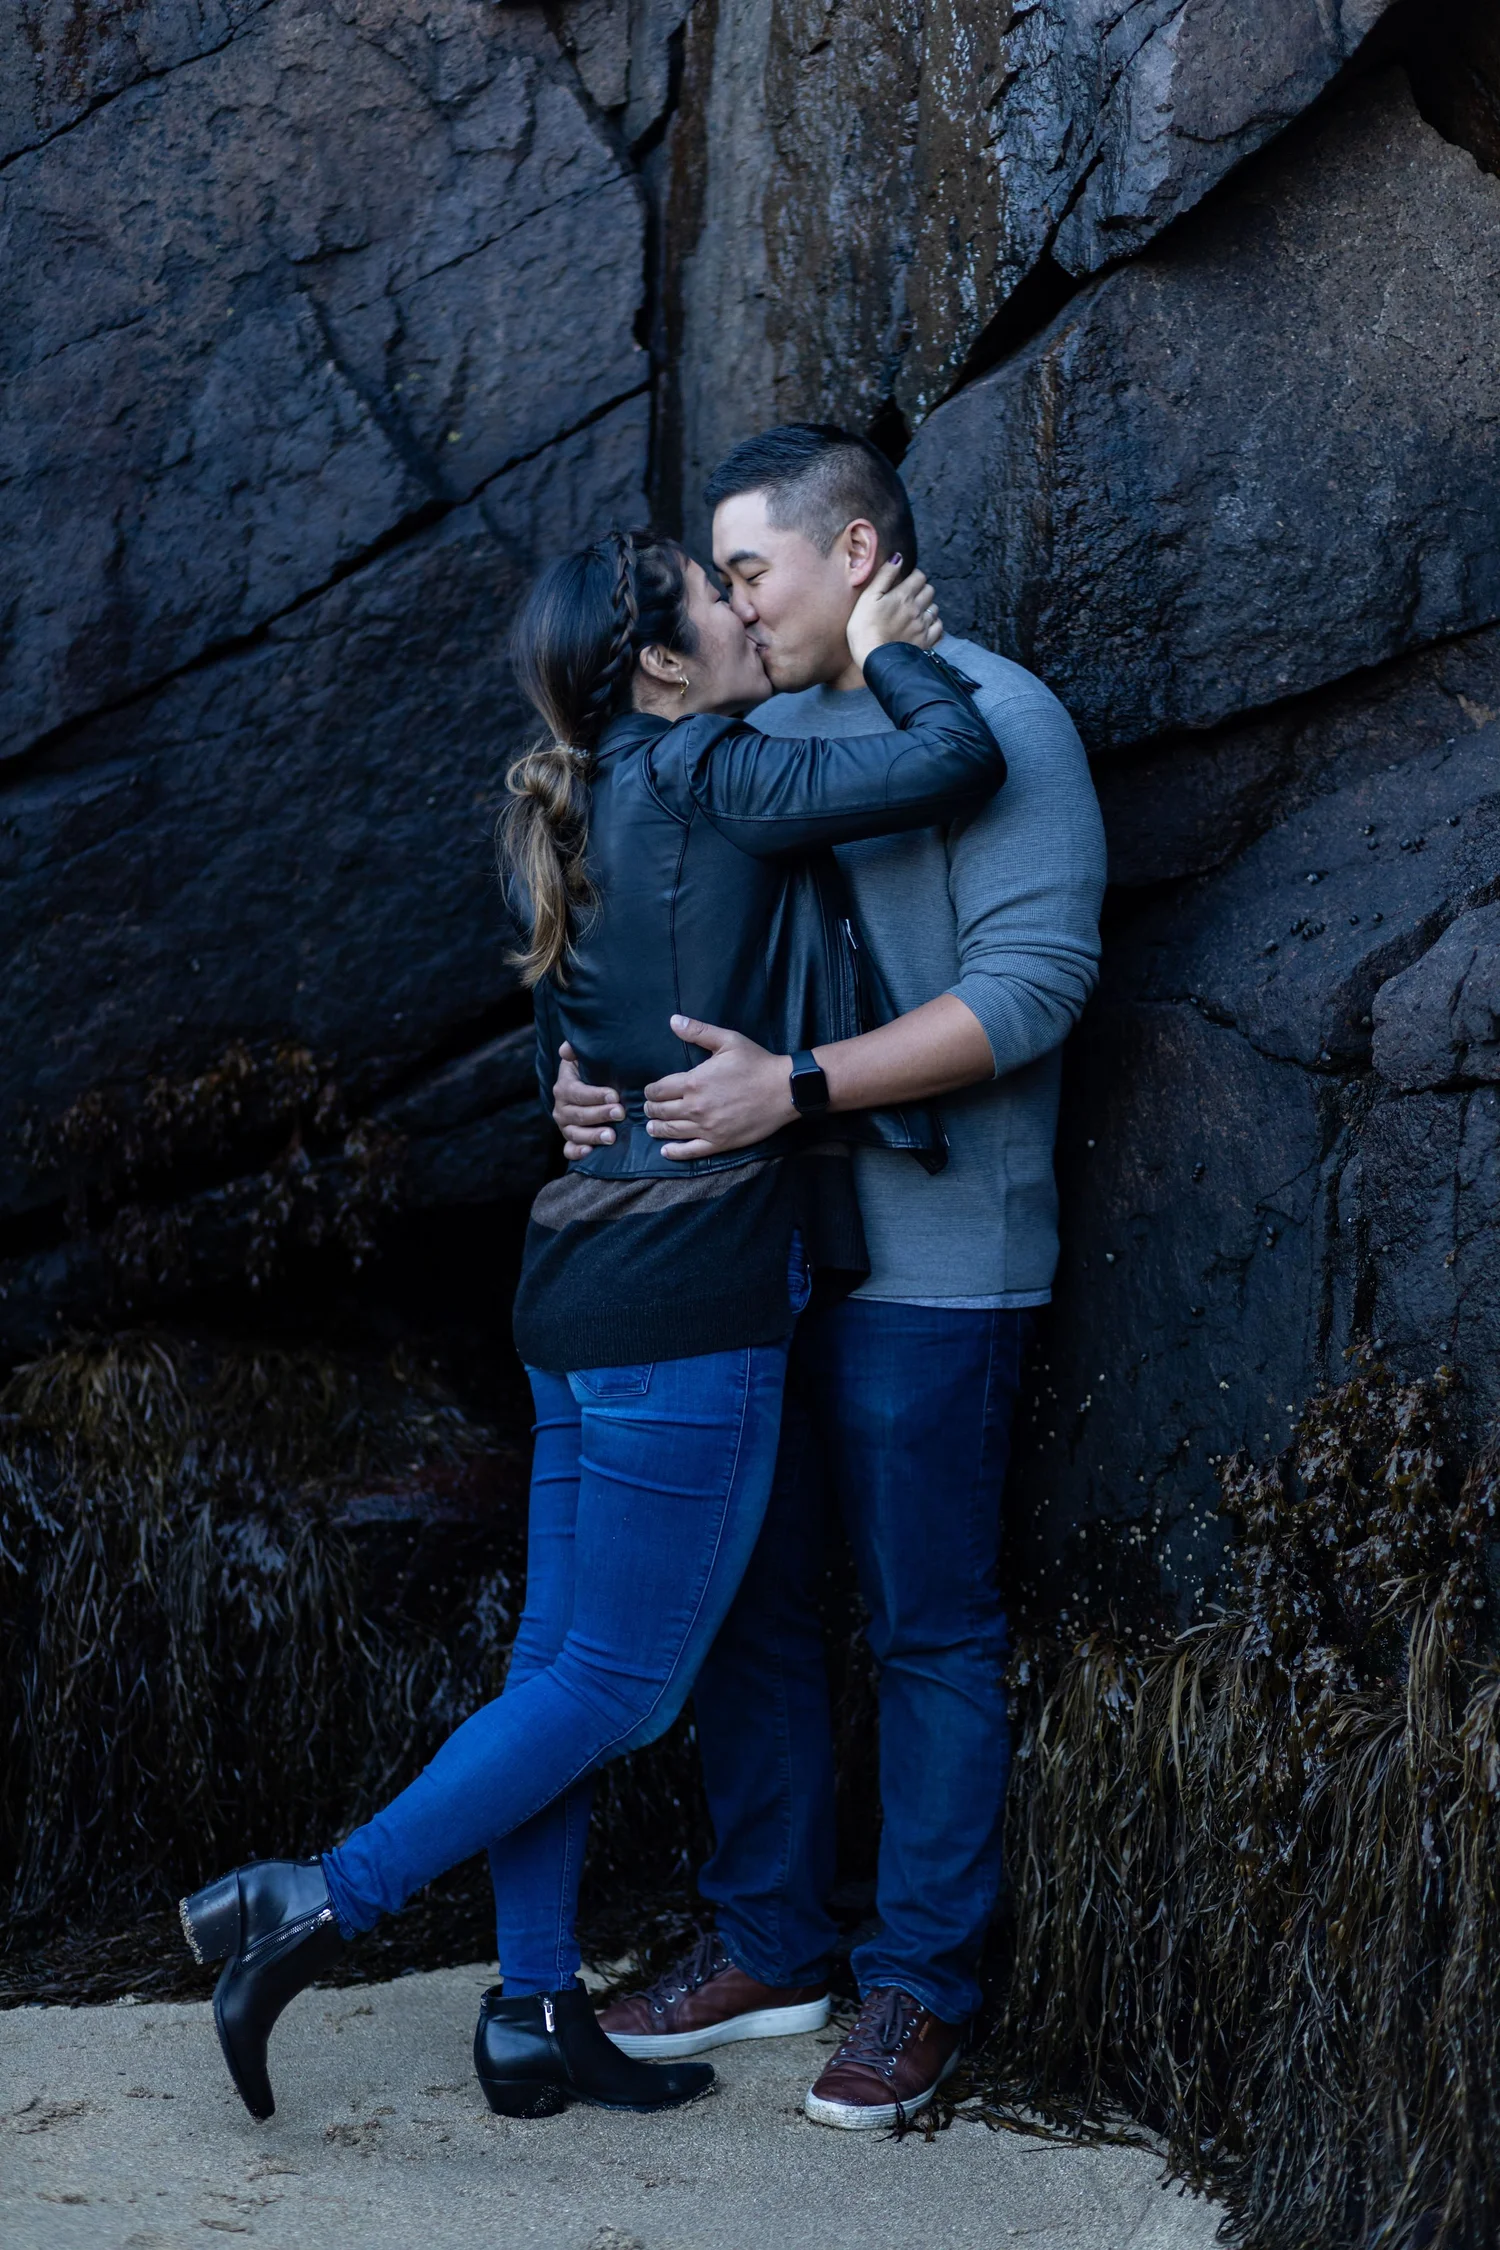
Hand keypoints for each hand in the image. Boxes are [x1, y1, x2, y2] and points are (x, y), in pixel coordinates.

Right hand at [552, 1041, 623, 1160]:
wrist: (589, 1089)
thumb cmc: (592, 1072)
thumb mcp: (584, 1059)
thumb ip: (576, 1051)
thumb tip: (566, 1050)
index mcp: (564, 1086)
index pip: (577, 1092)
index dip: (595, 1095)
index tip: (615, 1095)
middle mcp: (562, 1108)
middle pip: (578, 1114)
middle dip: (600, 1114)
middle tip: (620, 1113)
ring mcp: (565, 1126)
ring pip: (575, 1133)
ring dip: (592, 1136)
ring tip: (611, 1136)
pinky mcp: (571, 1140)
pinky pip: (569, 1150)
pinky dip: (577, 1152)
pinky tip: (590, 1151)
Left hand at [644, 1016, 796, 1159]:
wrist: (783, 1089)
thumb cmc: (756, 1062)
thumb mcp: (728, 1040)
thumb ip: (698, 1031)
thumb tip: (673, 1020)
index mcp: (693, 1082)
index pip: (659, 1090)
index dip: (650, 1091)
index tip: (650, 1091)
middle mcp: (695, 1107)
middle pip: (661, 1111)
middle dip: (651, 1109)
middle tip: (649, 1108)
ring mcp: (706, 1128)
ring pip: (671, 1131)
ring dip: (657, 1129)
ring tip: (652, 1127)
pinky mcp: (719, 1142)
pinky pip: (690, 1151)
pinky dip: (674, 1152)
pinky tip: (666, 1150)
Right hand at [846, 556, 941, 671]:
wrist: (874, 659)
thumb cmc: (864, 628)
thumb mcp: (868, 598)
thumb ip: (884, 576)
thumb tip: (898, 557)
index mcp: (903, 595)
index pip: (919, 576)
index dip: (913, 576)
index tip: (906, 582)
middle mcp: (917, 608)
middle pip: (929, 590)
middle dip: (921, 590)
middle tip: (910, 597)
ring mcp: (923, 626)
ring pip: (934, 608)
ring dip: (927, 607)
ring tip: (916, 612)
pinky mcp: (926, 642)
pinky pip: (938, 627)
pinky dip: (934, 624)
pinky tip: (924, 626)